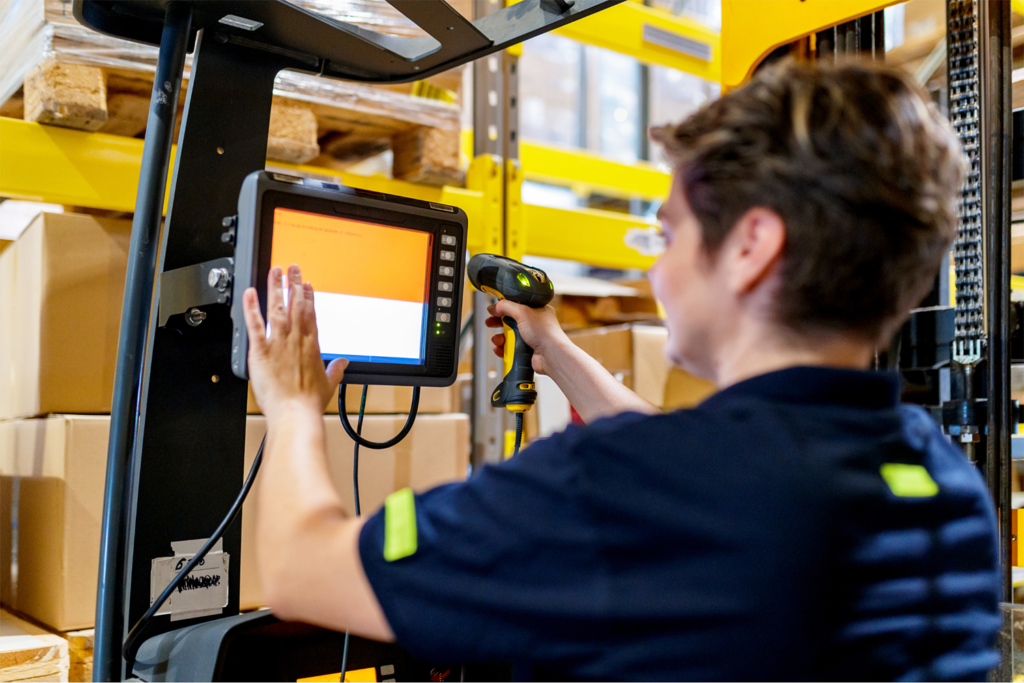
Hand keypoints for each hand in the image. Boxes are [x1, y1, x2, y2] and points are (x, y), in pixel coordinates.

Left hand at [242, 264, 347, 416]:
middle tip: (292, 268)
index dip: (308, 296)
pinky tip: (249, 293)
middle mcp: (296, 339)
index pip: (310, 313)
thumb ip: (335, 370)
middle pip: (295, 304)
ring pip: (277, 308)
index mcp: (311, 345)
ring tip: (275, 271)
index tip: (306, 284)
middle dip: (294, 284)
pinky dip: (251, 308)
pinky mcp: (261, 351)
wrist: (295, 413)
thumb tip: (343, 364)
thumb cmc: (309, 402)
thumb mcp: (329, 384)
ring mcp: (278, 343)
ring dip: (276, 288)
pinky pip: (255, 325)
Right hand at [485, 300, 567, 375]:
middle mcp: (535, 323)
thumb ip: (507, 306)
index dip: (504, 306)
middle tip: (490, 323)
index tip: (494, 309)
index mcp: (537, 310)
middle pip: (511, 320)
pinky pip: (511, 348)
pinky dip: (503, 348)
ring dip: (500, 337)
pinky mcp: (527, 350)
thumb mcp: (523, 312)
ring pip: (510, 335)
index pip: (517, 305)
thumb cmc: (545, 333)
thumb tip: (495, 306)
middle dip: (498, 322)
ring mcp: (531, 337)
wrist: (551, 355)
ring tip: (497, 340)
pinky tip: (499, 348)